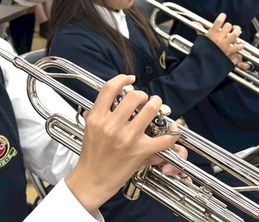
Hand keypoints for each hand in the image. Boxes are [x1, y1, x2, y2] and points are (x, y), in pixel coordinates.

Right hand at [65, 75, 179, 213]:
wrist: (91, 180)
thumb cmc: (91, 157)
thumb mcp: (88, 129)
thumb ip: (96, 112)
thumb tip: (105, 99)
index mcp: (97, 118)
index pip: (110, 88)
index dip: (122, 78)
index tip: (130, 78)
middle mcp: (111, 125)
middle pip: (134, 96)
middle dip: (143, 95)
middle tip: (145, 99)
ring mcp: (126, 138)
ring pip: (150, 110)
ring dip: (157, 105)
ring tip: (156, 106)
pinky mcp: (139, 152)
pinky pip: (162, 139)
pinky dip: (170, 135)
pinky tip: (170, 132)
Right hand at [204, 13, 243, 64]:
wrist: (204, 63)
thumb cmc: (201, 52)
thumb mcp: (200, 40)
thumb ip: (200, 31)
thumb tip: (195, 23)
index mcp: (211, 34)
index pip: (218, 21)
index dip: (222, 16)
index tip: (223, 15)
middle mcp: (219, 38)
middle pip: (228, 26)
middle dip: (229, 26)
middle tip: (230, 27)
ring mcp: (225, 44)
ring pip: (235, 33)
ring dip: (237, 31)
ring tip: (237, 30)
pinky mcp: (230, 51)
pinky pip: (238, 46)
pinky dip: (240, 45)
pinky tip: (239, 44)